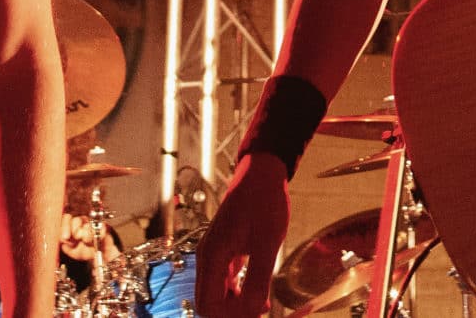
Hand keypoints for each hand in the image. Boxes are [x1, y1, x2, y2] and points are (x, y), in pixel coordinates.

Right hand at [195, 153, 293, 317]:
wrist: (261, 172)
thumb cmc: (264, 201)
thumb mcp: (268, 242)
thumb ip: (259, 278)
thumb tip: (255, 309)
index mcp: (213, 255)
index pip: (208, 305)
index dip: (231, 315)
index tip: (257, 311)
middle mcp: (207, 256)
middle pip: (208, 303)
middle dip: (232, 313)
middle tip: (261, 310)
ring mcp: (213, 253)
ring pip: (215, 294)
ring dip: (235, 305)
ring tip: (263, 304)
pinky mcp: (223, 250)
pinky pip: (223, 282)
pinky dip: (237, 293)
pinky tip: (259, 293)